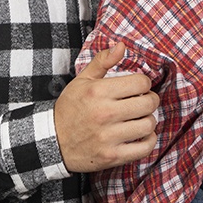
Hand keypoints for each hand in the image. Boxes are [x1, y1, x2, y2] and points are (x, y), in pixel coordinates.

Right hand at [55, 43, 157, 171]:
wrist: (52, 141)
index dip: (144, 83)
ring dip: (149, 120)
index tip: (138, 88)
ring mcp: (108, 137)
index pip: (141, 82)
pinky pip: (145, 148)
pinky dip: (149, 140)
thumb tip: (121, 46)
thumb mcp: (82, 80)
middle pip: (148, 103)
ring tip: (140, 118)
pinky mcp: (112, 156)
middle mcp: (105, 114)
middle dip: (150, 100)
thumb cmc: (70, 108)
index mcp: (98, 92)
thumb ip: (103, 61)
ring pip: (149, 125)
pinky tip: (141, 135)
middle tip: (143, 102)